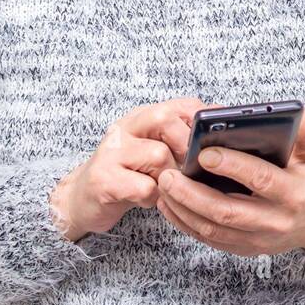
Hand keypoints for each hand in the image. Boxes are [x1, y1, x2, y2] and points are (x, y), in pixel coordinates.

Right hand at [49, 97, 211, 242]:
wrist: (81, 198)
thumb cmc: (128, 175)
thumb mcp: (154, 151)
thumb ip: (180, 142)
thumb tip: (223, 144)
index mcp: (142, 117)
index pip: (181, 104)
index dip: (203, 120)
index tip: (220, 137)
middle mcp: (125, 128)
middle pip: (165, 119)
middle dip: (187, 145)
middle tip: (192, 168)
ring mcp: (112, 152)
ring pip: (158, 155)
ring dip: (170, 177)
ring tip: (165, 187)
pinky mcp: (103, 180)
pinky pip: (143, 186)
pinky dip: (152, 197)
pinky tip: (146, 200)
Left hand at [155, 106, 304, 256]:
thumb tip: (296, 112)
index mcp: (294, 193)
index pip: (260, 179)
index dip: (232, 166)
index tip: (204, 152)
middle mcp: (275, 220)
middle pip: (228, 211)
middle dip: (193, 193)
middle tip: (169, 174)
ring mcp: (258, 239)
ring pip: (212, 228)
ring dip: (183, 208)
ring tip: (164, 185)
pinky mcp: (244, 249)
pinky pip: (208, 239)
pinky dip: (185, 223)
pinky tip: (169, 204)